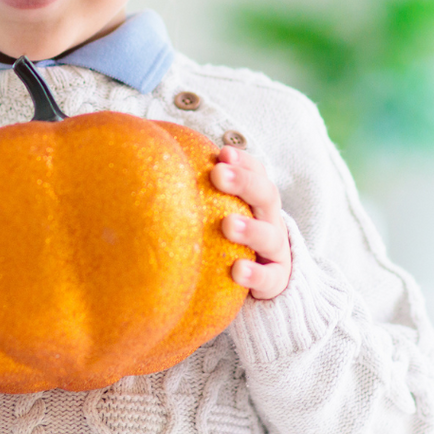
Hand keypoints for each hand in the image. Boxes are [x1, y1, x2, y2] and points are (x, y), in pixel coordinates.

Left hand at [211, 146, 292, 299]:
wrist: (265, 276)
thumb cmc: (231, 235)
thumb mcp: (220, 210)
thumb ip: (199, 193)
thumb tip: (157, 161)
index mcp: (257, 198)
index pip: (256, 172)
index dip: (242, 161)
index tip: (222, 153)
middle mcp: (270, 219)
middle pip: (265, 194)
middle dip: (243, 182)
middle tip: (218, 174)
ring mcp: (276, 249)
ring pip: (270, 235)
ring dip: (250, 229)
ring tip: (228, 225)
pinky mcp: (277, 279)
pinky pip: (269, 278)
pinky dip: (255, 274)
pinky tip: (237, 271)